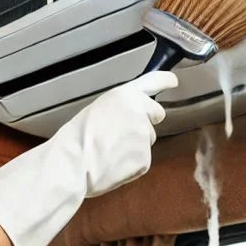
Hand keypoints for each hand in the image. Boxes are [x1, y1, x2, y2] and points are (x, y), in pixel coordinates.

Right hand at [0, 70, 178, 245]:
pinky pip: (142, 161)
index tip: (173, 80)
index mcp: (124, 96)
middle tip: (125, 134)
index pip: (152, 82)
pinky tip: (112, 166)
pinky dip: (131, 166)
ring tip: (109, 154)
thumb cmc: (75, 139)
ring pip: (147, 141)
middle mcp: (139, 111)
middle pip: (156, 114)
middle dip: (147, 123)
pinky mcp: (145, 158)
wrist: (72, 164)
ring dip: (135, 147)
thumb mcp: (97, 111)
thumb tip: (127, 120)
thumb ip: (119, 110)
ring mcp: (144, 135)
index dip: (165, 80)